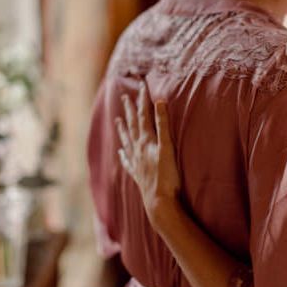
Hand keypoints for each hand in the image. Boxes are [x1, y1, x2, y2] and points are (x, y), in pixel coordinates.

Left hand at [116, 81, 181, 228]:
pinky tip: (121, 152)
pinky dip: (124, 153)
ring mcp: (136, 162)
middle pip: (132, 125)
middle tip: (124, 96)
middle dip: (130, 109)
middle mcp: (137, 149)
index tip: (142, 84)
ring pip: (127, 140)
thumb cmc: (167, 175)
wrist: (159, 202)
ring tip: (118, 119)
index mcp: (145, 140)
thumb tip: (160, 102)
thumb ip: (163, 124)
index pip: (143, 114)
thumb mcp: (168, 147)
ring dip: (123, 128)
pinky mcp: (137, 173)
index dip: (143, 99)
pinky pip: (127, 160)